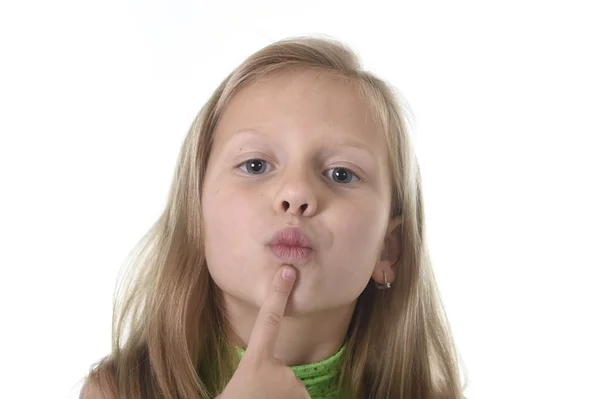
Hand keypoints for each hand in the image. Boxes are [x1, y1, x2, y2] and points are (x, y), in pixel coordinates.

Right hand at [218, 265, 309, 398]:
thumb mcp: (237, 389)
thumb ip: (256, 374)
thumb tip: (266, 375)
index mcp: (254, 364)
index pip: (267, 321)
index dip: (277, 295)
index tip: (287, 272)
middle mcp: (280, 372)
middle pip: (285, 376)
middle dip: (276, 390)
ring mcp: (294, 388)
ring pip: (294, 394)